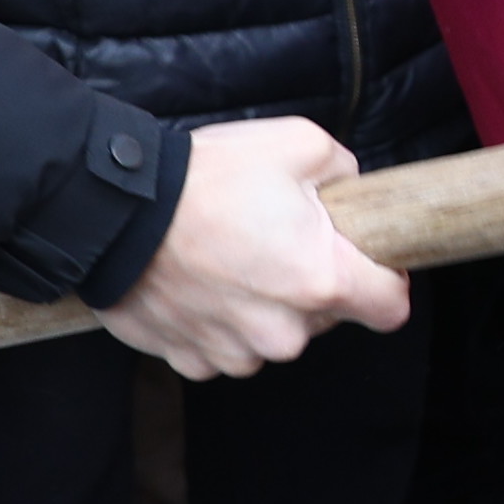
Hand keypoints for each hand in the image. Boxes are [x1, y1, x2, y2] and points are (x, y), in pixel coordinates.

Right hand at [110, 114, 407, 375]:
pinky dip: (216, 322)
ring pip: (272, 336)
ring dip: (261, 306)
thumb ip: (343, 170)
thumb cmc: (204, 179)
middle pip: (325, 318)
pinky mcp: (192, 359)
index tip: (364, 260)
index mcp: (322, 281)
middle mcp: (284, 331)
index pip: (390, 308)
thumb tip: (349, 190)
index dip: (383, 279)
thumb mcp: (297, 143)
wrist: (114, 213)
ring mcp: (235, 351)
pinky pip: (222, 348)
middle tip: (273, 239)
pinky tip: (198, 284)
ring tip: (228, 259)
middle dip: (310, 283)